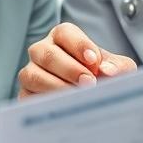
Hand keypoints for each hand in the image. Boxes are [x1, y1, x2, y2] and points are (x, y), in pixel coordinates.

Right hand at [18, 22, 136, 96]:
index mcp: (62, 38)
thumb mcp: (116, 69)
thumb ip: (117, 66)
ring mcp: (31, 73)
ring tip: (77, 97)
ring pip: (32, 75)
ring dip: (55, 86)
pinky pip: (27, 97)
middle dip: (69, 69)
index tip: (94, 60)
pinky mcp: (25, 94)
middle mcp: (42, 51)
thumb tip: (108, 71)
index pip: (65, 33)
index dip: (78, 45)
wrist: (93, 100)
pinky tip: (63, 108)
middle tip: (89, 82)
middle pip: (46, 53)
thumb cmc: (103, 77)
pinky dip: (44, 102)